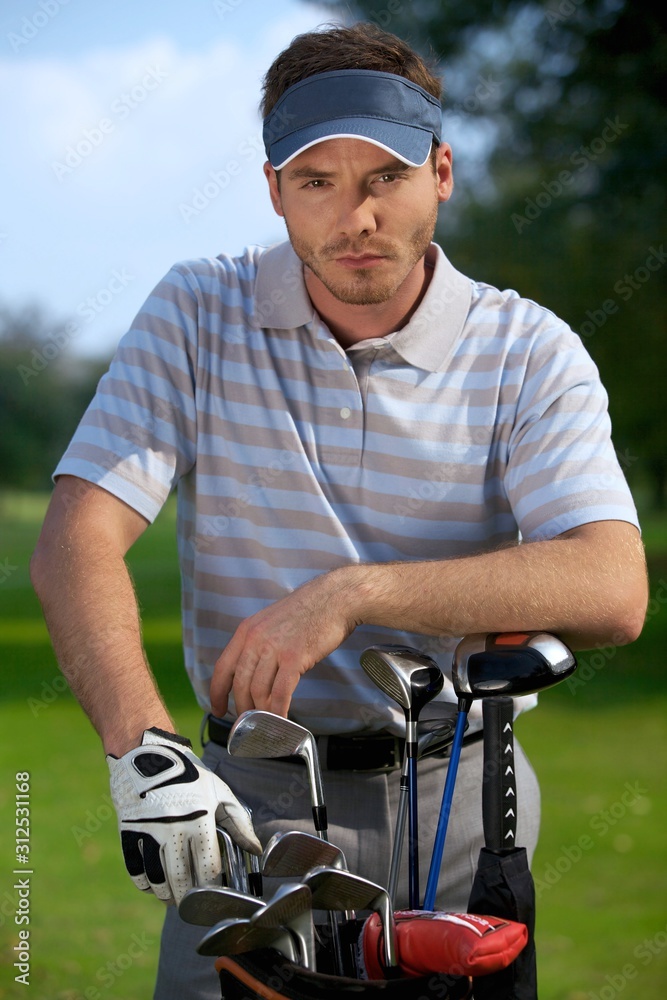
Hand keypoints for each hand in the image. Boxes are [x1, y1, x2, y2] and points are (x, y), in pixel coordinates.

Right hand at [107, 727, 261, 904]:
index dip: (214, 886)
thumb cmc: (189, 775)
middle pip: (182, 879)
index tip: (217, 895)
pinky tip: (154, 886)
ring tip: (175, 899)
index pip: (209, 867)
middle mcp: (173, 827)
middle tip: (195, 905)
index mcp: (199, 817)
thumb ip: (239, 822)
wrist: (147, 754)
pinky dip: (145, 884)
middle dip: (190, 898)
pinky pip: (135, 870)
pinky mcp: (128, 832)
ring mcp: (148, 831)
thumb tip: (255, 850)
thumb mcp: (218, 792)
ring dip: (167, 895)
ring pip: (157, 880)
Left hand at [210, 568, 359, 717]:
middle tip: (248, 722)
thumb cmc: (307, 611)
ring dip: (261, 711)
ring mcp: (274, 648)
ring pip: (258, 691)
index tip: (219, 709)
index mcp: (247, 631)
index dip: (217, 692)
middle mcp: (256, 639)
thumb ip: (258, 644)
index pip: (223, 667)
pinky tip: (282, 719)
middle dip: (242, 708)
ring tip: (266, 722)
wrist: (333, 599)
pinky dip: (279, 710)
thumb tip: (252, 672)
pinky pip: (281, 692)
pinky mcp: (294, 658)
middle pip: (240, 684)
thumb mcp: (271, 622)